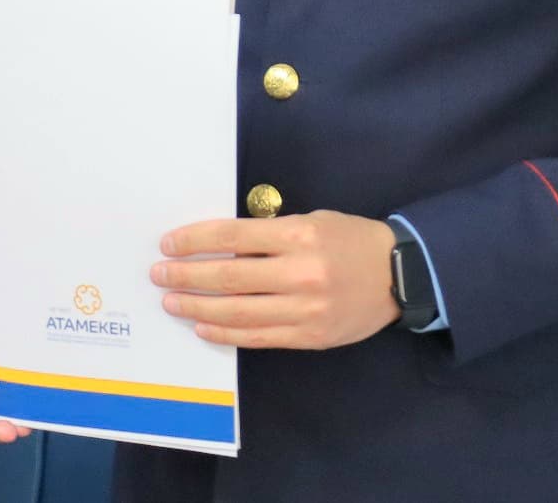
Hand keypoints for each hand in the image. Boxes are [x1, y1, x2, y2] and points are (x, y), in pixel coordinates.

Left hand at [151, 212, 398, 349]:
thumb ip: (271, 234)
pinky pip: (257, 337)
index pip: (233, 236)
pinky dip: (225, 333)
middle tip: (159, 273)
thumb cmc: (350, 240)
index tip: (169, 243)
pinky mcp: (308, 336)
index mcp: (299, 235)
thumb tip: (220, 245)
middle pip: (229, 276)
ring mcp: (304, 309)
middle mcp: (300, 273)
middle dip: (187, 274)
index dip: (196, 240)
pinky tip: (202, 325)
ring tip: (171, 302)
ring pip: (238, 311)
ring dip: (197, 306)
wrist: (398, 275)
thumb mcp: (313, 220)